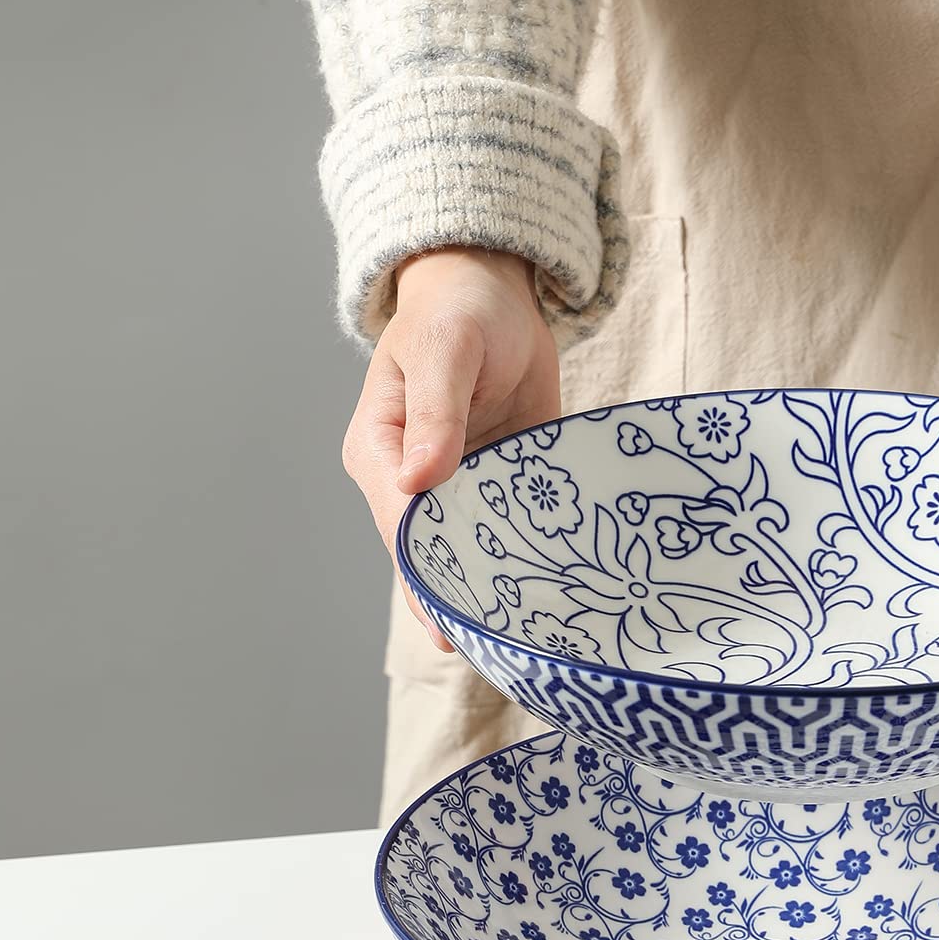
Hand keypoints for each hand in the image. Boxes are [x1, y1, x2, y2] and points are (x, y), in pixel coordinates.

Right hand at [342, 246, 560, 648]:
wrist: (495, 289)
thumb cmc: (459, 310)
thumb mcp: (447, 350)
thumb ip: (437, 414)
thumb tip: (421, 479)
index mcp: (380, 453)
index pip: (401, 528)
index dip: (424, 578)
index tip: (451, 624)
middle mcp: (414, 482)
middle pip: (433, 556)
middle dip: (461, 602)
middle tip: (496, 651)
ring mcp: (459, 488)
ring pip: (473, 553)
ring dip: (498, 591)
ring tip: (526, 642)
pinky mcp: (501, 485)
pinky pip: (514, 530)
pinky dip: (533, 561)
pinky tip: (558, 599)